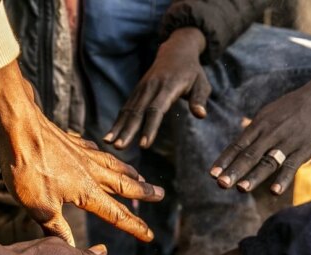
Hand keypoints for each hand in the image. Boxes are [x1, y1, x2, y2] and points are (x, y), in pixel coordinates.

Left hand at [0, 62, 162, 244]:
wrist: (19, 127)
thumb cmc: (27, 169)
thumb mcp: (38, 207)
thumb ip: (57, 228)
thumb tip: (72, 249)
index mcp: (86, 191)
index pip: (116, 214)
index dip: (134, 226)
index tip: (149, 235)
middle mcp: (91, 171)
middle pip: (124, 185)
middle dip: (144, 192)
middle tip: (161, 195)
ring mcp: (83, 154)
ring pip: (113, 165)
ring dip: (129, 172)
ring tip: (140, 176)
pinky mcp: (71, 142)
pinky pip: (95, 150)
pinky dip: (105, 155)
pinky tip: (103, 154)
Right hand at [104, 27, 209, 148]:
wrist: (176, 50)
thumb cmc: (192, 72)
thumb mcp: (202, 83)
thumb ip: (199, 99)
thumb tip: (201, 115)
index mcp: (168, 87)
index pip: (156, 110)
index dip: (150, 128)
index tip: (143, 145)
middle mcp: (151, 87)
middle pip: (137, 112)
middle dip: (127, 131)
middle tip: (119, 147)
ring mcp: (142, 88)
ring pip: (128, 110)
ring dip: (118, 127)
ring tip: (108, 142)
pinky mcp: (137, 91)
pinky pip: (126, 108)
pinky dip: (117, 122)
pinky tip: (110, 135)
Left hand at [211, 66, 310, 194]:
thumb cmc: (288, 110)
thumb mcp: (267, 115)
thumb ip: (252, 134)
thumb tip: (235, 151)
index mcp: (259, 125)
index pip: (237, 145)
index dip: (224, 160)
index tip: (211, 174)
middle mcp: (270, 133)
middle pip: (250, 155)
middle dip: (234, 170)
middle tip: (221, 184)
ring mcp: (287, 142)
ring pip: (268, 161)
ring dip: (254, 176)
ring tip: (241, 188)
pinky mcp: (304, 149)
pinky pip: (291, 166)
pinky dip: (283, 179)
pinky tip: (274, 191)